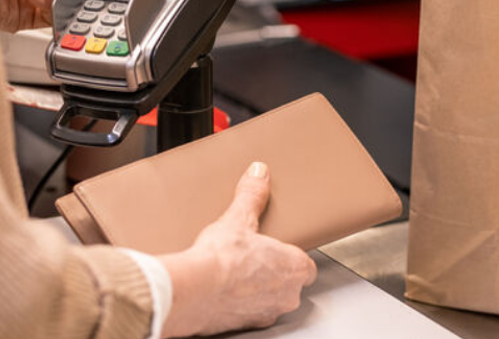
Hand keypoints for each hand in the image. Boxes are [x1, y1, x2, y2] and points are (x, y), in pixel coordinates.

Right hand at [160, 162, 316, 337]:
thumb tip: (259, 174)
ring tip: (235, 277)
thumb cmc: (220, 260)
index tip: (275, 251)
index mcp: (295, 267)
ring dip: (257, 292)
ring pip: (270, 301)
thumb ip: (252, 196)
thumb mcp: (238, 219)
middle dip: (274, 275)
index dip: (290, 258)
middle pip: (290, 285)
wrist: (192, 291)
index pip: (306, 265)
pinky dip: (239, 307)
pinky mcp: (244, 327)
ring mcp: (267, 313)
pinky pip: (249, 315)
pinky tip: (222, 295)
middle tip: (252, 262)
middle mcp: (287, 295)